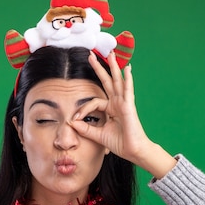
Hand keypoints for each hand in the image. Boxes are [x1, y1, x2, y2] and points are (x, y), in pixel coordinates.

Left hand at [70, 51, 176, 178]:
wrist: (132, 151)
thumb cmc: (119, 143)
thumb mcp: (97, 135)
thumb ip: (85, 129)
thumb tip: (71, 123)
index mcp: (110, 109)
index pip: (93, 102)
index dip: (82, 109)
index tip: (74, 120)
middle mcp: (117, 103)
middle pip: (107, 82)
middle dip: (100, 68)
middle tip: (92, 55)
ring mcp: (124, 103)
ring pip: (117, 81)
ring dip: (114, 67)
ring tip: (112, 53)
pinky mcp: (129, 106)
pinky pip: (128, 90)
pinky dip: (128, 79)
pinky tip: (127, 69)